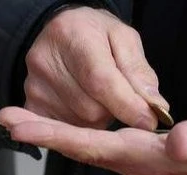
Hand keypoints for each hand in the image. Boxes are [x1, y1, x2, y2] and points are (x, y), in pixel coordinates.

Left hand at [0, 107, 186, 174]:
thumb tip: (176, 141)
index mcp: (149, 159)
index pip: (93, 145)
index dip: (55, 135)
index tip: (19, 126)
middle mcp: (137, 166)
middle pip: (81, 149)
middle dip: (42, 133)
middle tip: (4, 117)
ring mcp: (140, 165)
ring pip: (89, 149)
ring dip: (54, 135)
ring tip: (21, 120)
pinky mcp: (147, 159)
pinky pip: (102, 147)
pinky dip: (75, 136)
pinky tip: (61, 126)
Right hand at [23, 6, 168, 130]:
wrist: (61, 32)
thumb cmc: (94, 34)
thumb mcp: (124, 39)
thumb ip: (139, 72)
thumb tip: (154, 106)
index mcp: (72, 36)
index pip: (100, 81)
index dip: (127, 105)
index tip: (148, 121)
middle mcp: (45, 62)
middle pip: (91, 110)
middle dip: (112, 110)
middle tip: (115, 94)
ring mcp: (34, 86)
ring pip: (80, 124)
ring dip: (97, 119)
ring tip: (95, 95)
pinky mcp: (31, 105)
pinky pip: (65, 130)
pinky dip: (80, 124)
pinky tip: (81, 104)